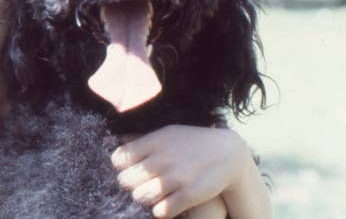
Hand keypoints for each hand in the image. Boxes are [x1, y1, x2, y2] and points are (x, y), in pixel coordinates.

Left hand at [111, 125, 248, 217]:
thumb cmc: (191, 143)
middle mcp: (163, 158)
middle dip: (130, 185)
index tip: (128, 169)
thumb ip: (143, 139)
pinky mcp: (190, 194)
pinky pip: (161, 211)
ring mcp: (177, 177)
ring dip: (143, 198)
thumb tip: (117, 140)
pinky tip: (164, 205)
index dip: (121, 167)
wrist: (228, 153)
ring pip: (140, 196)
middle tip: (138, 185)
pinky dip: (159, 211)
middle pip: (126, 180)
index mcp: (155, 141)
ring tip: (150, 195)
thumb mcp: (167, 134)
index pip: (120, 158)